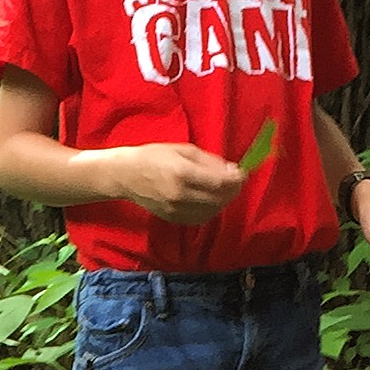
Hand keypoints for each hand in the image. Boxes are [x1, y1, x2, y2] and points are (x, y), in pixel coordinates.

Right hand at [111, 142, 243, 225]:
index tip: (243, 173)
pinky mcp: (173, 219)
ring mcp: (176, 210)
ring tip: (224, 190)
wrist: (127, 175)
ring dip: (223, 201)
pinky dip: (211, 210)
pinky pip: (200, 218)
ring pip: (211, 211)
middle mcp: (181, 195)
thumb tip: (232, 171)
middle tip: (236, 181)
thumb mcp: (183, 150)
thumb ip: (209, 161)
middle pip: (218, 199)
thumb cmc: (154, 156)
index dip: (236, 180)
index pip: (219, 183)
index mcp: (183, 174)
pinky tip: (211, 199)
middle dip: (232, 191)